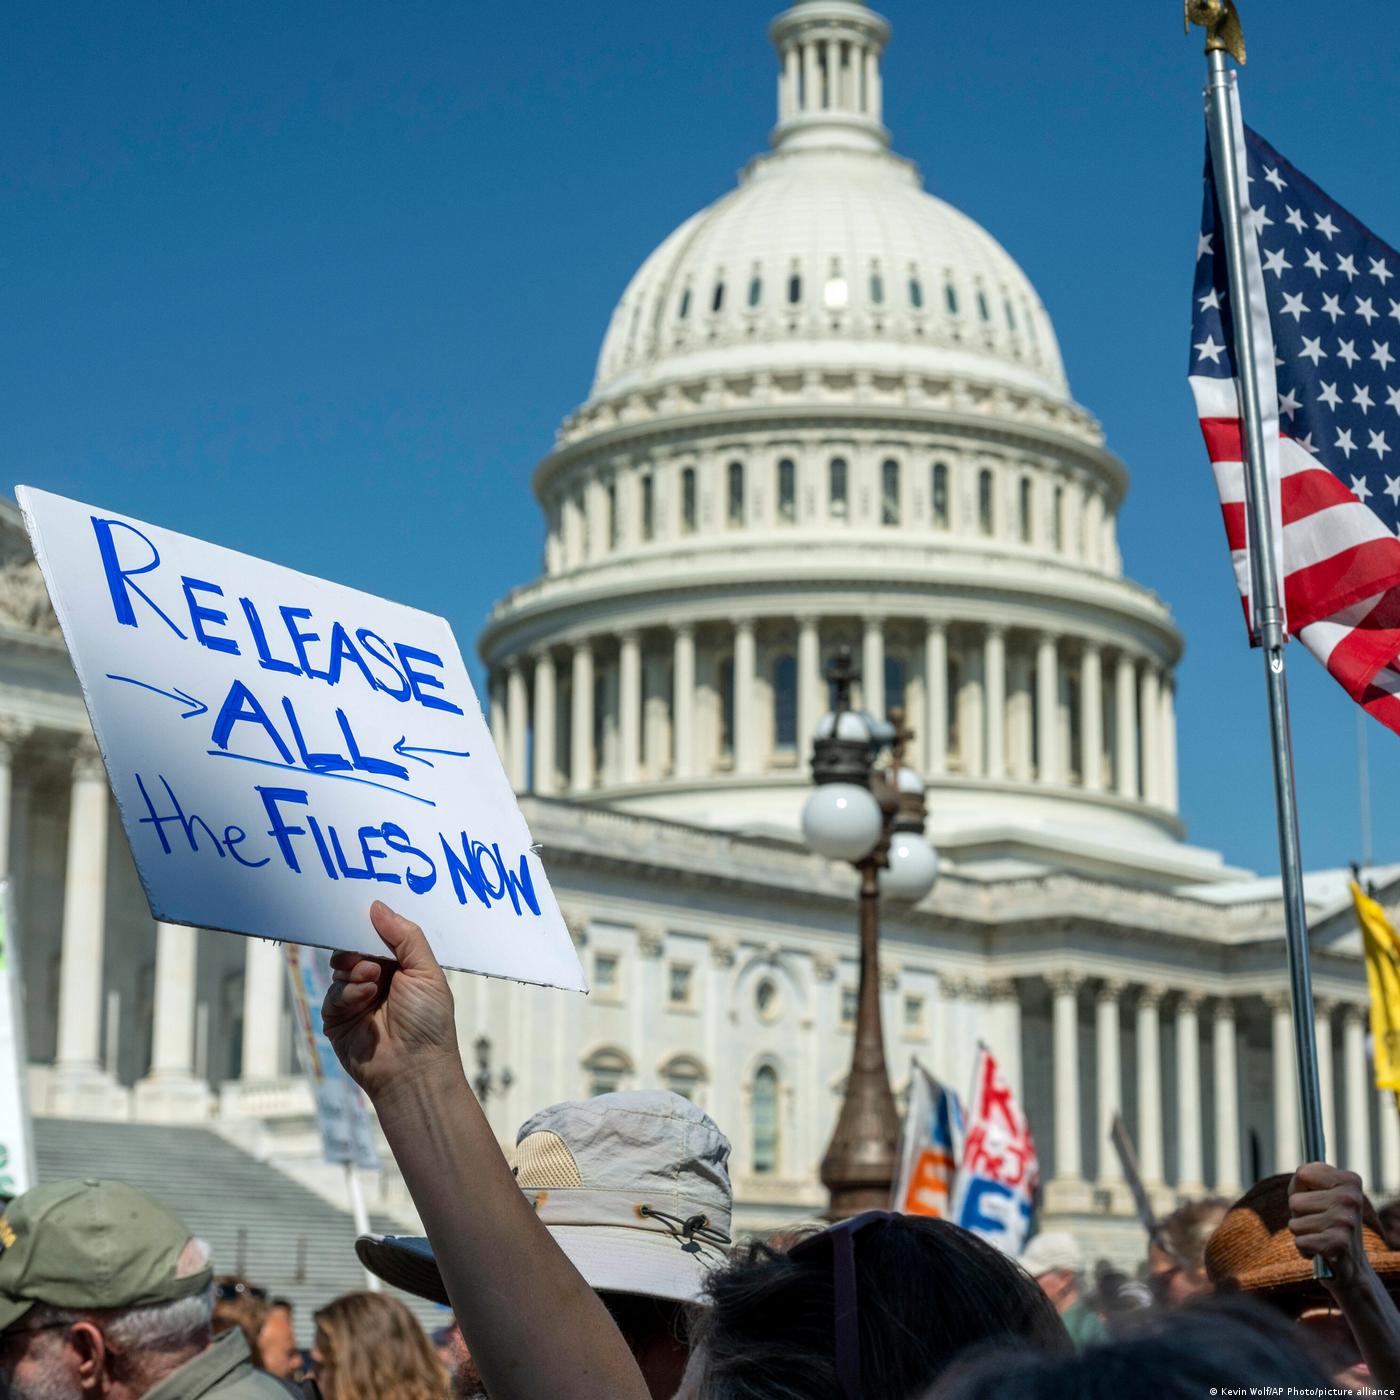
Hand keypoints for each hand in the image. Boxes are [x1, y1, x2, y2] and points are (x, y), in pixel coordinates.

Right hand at [323, 901, 459, 1100]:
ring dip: (355, 968)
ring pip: (341, 967)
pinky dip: (347, 991)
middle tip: (369, 953)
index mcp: (401, 967)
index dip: (372, 926)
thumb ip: (404, 936)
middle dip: (358, 946)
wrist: (414, 1068)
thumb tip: (377, 906)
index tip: (364, 911)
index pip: (379, 937)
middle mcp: (377, 980)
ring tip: (373, 978)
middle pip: (355, 948)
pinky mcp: (337, 1018)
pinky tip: (364, 996)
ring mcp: (355, 999)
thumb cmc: (429, 1021)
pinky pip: (332, 993)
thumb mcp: (425, 970)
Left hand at [1289, 1161, 1370, 1290]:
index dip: (1300, 1189)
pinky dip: (1305, 1249)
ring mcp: (1346, 1222)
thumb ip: (1305, 1178)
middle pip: (1294, 1201)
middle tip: (1320, 1223)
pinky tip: (1321, 1251)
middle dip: (1299, 1215)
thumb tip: (1300, 1175)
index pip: (1303, 1173)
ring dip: (1302, 1233)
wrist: (1352, 1266)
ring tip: (1321, 1236)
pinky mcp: (1338, 1244)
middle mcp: (1352, 1199)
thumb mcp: (1320, 1193)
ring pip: (1294, 1224)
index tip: (1316, 1200)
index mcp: (1351, 1181)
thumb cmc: (1327, 1222)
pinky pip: (1299, 1242)